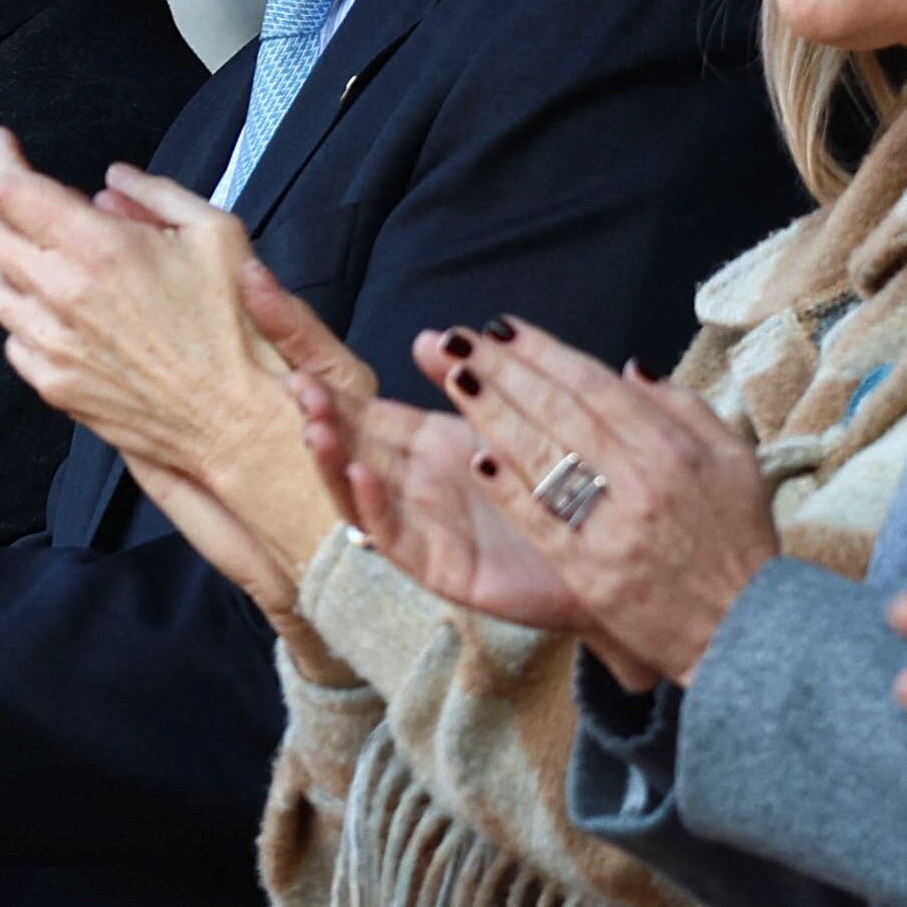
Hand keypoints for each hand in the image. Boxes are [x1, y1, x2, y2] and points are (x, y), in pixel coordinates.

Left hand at [0, 133, 297, 474]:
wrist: (237, 419)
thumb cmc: (237, 330)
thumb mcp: (216, 233)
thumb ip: (157, 194)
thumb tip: (117, 180)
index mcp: (99, 249)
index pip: (15, 192)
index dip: (0, 160)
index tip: (2, 145)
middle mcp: (63, 296)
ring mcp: (54, 345)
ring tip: (2, 237)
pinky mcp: (56, 384)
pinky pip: (14, 340)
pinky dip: (16, 311)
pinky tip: (31, 301)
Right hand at [297, 376, 583, 632]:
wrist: (608, 550)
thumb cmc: (560, 482)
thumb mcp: (507, 421)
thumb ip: (468, 380)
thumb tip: (429, 338)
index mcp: (431, 448)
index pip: (367, 418)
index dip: (333, 397)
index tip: (302, 372)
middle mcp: (419, 486)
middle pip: (354, 450)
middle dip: (324, 421)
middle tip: (299, 391)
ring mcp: (426, 527)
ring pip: (363, 493)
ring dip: (334, 462)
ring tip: (316, 429)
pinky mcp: (443, 568)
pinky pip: (398, 541)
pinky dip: (374, 509)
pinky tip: (360, 478)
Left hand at [426, 320, 778, 684]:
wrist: (750, 631)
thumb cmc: (741, 542)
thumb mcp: (737, 461)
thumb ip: (685, 407)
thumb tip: (629, 367)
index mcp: (674, 448)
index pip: (594, 385)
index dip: (543, 352)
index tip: (503, 329)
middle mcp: (642, 480)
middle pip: (559, 411)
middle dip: (504, 369)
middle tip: (460, 341)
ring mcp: (613, 527)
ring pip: (542, 457)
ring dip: (493, 415)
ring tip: (457, 380)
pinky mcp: (590, 573)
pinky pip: (540, 521)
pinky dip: (508, 488)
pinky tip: (477, 458)